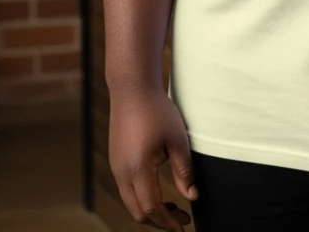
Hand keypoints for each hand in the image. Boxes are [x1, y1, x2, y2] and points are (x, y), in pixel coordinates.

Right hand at [108, 86, 197, 230]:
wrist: (132, 89)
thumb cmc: (157, 111)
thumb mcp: (177, 140)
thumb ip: (184, 171)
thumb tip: (192, 197)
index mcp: (138, 169)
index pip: (152, 208)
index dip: (168, 221)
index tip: (183, 226)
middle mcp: (122, 173)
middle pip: (138, 212)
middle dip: (159, 220)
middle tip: (182, 218)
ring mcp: (116, 167)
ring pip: (130, 202)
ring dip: (150, 209)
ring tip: (173, 205)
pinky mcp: (115, 161)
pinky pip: (126, 189)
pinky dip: (142, 197)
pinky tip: (158, 189)